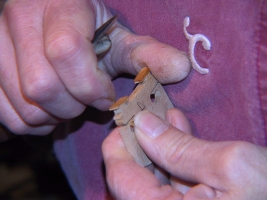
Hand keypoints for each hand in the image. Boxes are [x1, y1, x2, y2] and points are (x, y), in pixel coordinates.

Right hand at [0, 0, 189, 135]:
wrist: (53, 19)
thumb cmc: (90, 30)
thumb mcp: (119, 38)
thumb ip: (146, 54)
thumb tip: (182, 69)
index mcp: (59, 7)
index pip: (66, 51)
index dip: (90, 85)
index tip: (105, 95)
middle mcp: (20, 20)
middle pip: (42, 85)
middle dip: (73, 106)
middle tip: (87, 101)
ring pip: (24, 105)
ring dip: (55, 117)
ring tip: (70, 105)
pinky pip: (7, 115)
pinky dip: (33, 123)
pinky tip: (50, 110)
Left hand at [103, 109, 266, 199]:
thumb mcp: (231, 166)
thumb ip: (180, 148)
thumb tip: (143, 124)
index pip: (120, 178)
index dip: (119, 144)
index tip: (127, 117)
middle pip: (135, 176)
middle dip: (141, 140)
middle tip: (146, 111)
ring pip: (155, 176)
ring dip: (159, 143)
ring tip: (163, 114)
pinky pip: (174, 181)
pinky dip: (175, 154)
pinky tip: (178, 129)